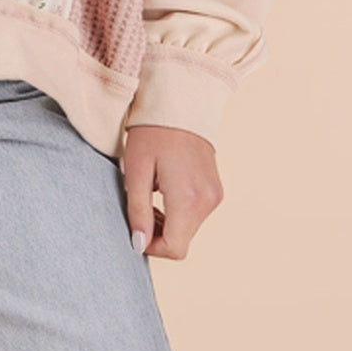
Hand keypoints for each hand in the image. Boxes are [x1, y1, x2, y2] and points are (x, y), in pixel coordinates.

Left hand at [121, 125, 222, 259]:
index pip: (174, 248)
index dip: (151, 246)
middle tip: (138, 207)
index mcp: (188, 198)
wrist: (180, 102)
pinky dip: (179, 210)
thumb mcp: (136, 169)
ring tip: (150, 193)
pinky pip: (196, 212)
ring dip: (168, 221)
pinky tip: (164, 188)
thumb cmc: (152, 131)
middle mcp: (207, 201)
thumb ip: (138, 210)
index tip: (135, 229)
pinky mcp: (216, 189)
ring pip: (189, 228)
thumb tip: (139, 244)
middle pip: (182, 239)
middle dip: (158, 232)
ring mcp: (215, 195)